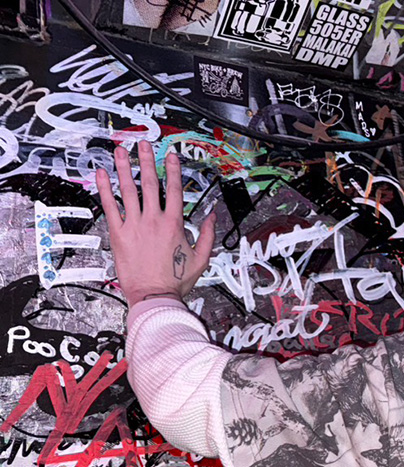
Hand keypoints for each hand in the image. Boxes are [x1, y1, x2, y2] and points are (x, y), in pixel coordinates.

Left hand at [97, 141, 215, 306]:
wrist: (155, 295)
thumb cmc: (176, 280)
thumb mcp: (201, 258)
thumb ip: (208, 235)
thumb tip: (213, 217)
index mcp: (174, 225)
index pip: (174, 190)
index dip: (173, 170)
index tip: (170, 156)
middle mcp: (154, 221)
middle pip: (150, 184)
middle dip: (147, 162)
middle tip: (144, 145)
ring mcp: (134, 226)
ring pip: (128, 191)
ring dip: (124, 168)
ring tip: (121, 151)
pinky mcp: (118, 234)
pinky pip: (110, 207)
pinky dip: (104, 189)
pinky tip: (101, 174)